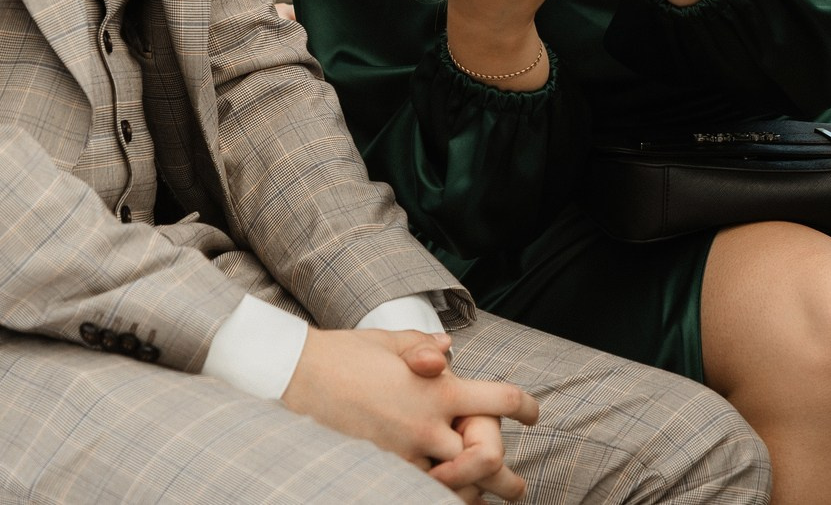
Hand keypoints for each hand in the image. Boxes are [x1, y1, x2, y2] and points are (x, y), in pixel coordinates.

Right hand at [280, 328, 538, 493]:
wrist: (296, 375)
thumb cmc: (344, 354)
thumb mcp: (391, 341)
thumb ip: (425, 347)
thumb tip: (448, 351)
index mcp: (439, 388)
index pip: (500, 399)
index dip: (525, 407)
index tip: (534, 415)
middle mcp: (428, 424)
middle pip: (488, 457)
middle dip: (507, 478)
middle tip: (517, 489)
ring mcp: (405, 453)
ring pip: (456, 487)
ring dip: (473, 495)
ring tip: (486, 502)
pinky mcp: (382, 471)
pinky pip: (420, 493)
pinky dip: (436, 498)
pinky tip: (445, 499)